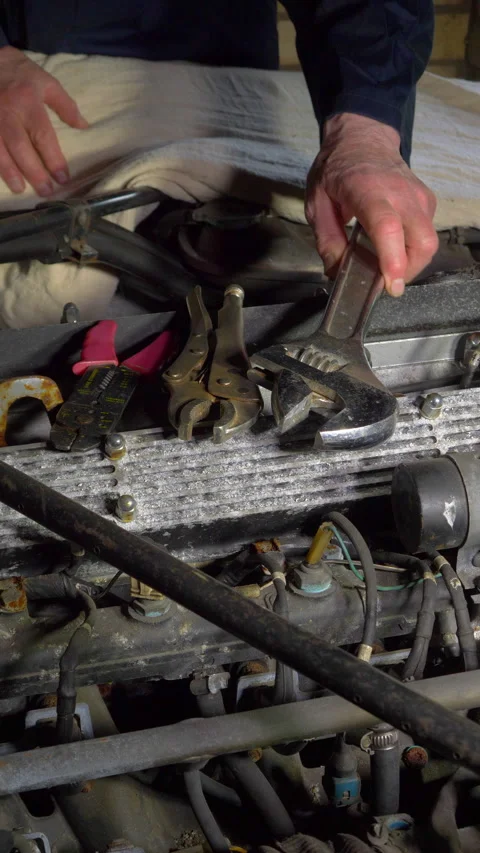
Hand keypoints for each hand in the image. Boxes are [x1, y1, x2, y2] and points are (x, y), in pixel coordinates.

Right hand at [0, 46, 87, 195]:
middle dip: (34, 172)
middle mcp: (7, 112)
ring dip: (9, 172)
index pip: (44, 136)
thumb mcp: (45, 81)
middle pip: (21, 148)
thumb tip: (84, 126)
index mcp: (28, 102)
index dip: (54, 160)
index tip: (63, 178)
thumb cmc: (18, 71)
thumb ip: (65, 105)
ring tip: (20, 189)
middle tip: (46, 191)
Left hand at [305, 113, 437, 296]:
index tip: (391, 284)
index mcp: (367, 190)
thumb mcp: (316, 204)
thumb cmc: (335, 170)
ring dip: (411, 263)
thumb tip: (337, 273)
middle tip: (384, 282)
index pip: (387, 227)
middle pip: (421, 241)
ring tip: (386, 265)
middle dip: (407, 271)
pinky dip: (413, 249)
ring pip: (428, 241)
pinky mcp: (426, 201)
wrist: (361, 138)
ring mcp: (418, 196)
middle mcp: (400, 193)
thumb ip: (327, 241)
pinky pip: (427, 234)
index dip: (392, 259)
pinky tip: (393, 247)